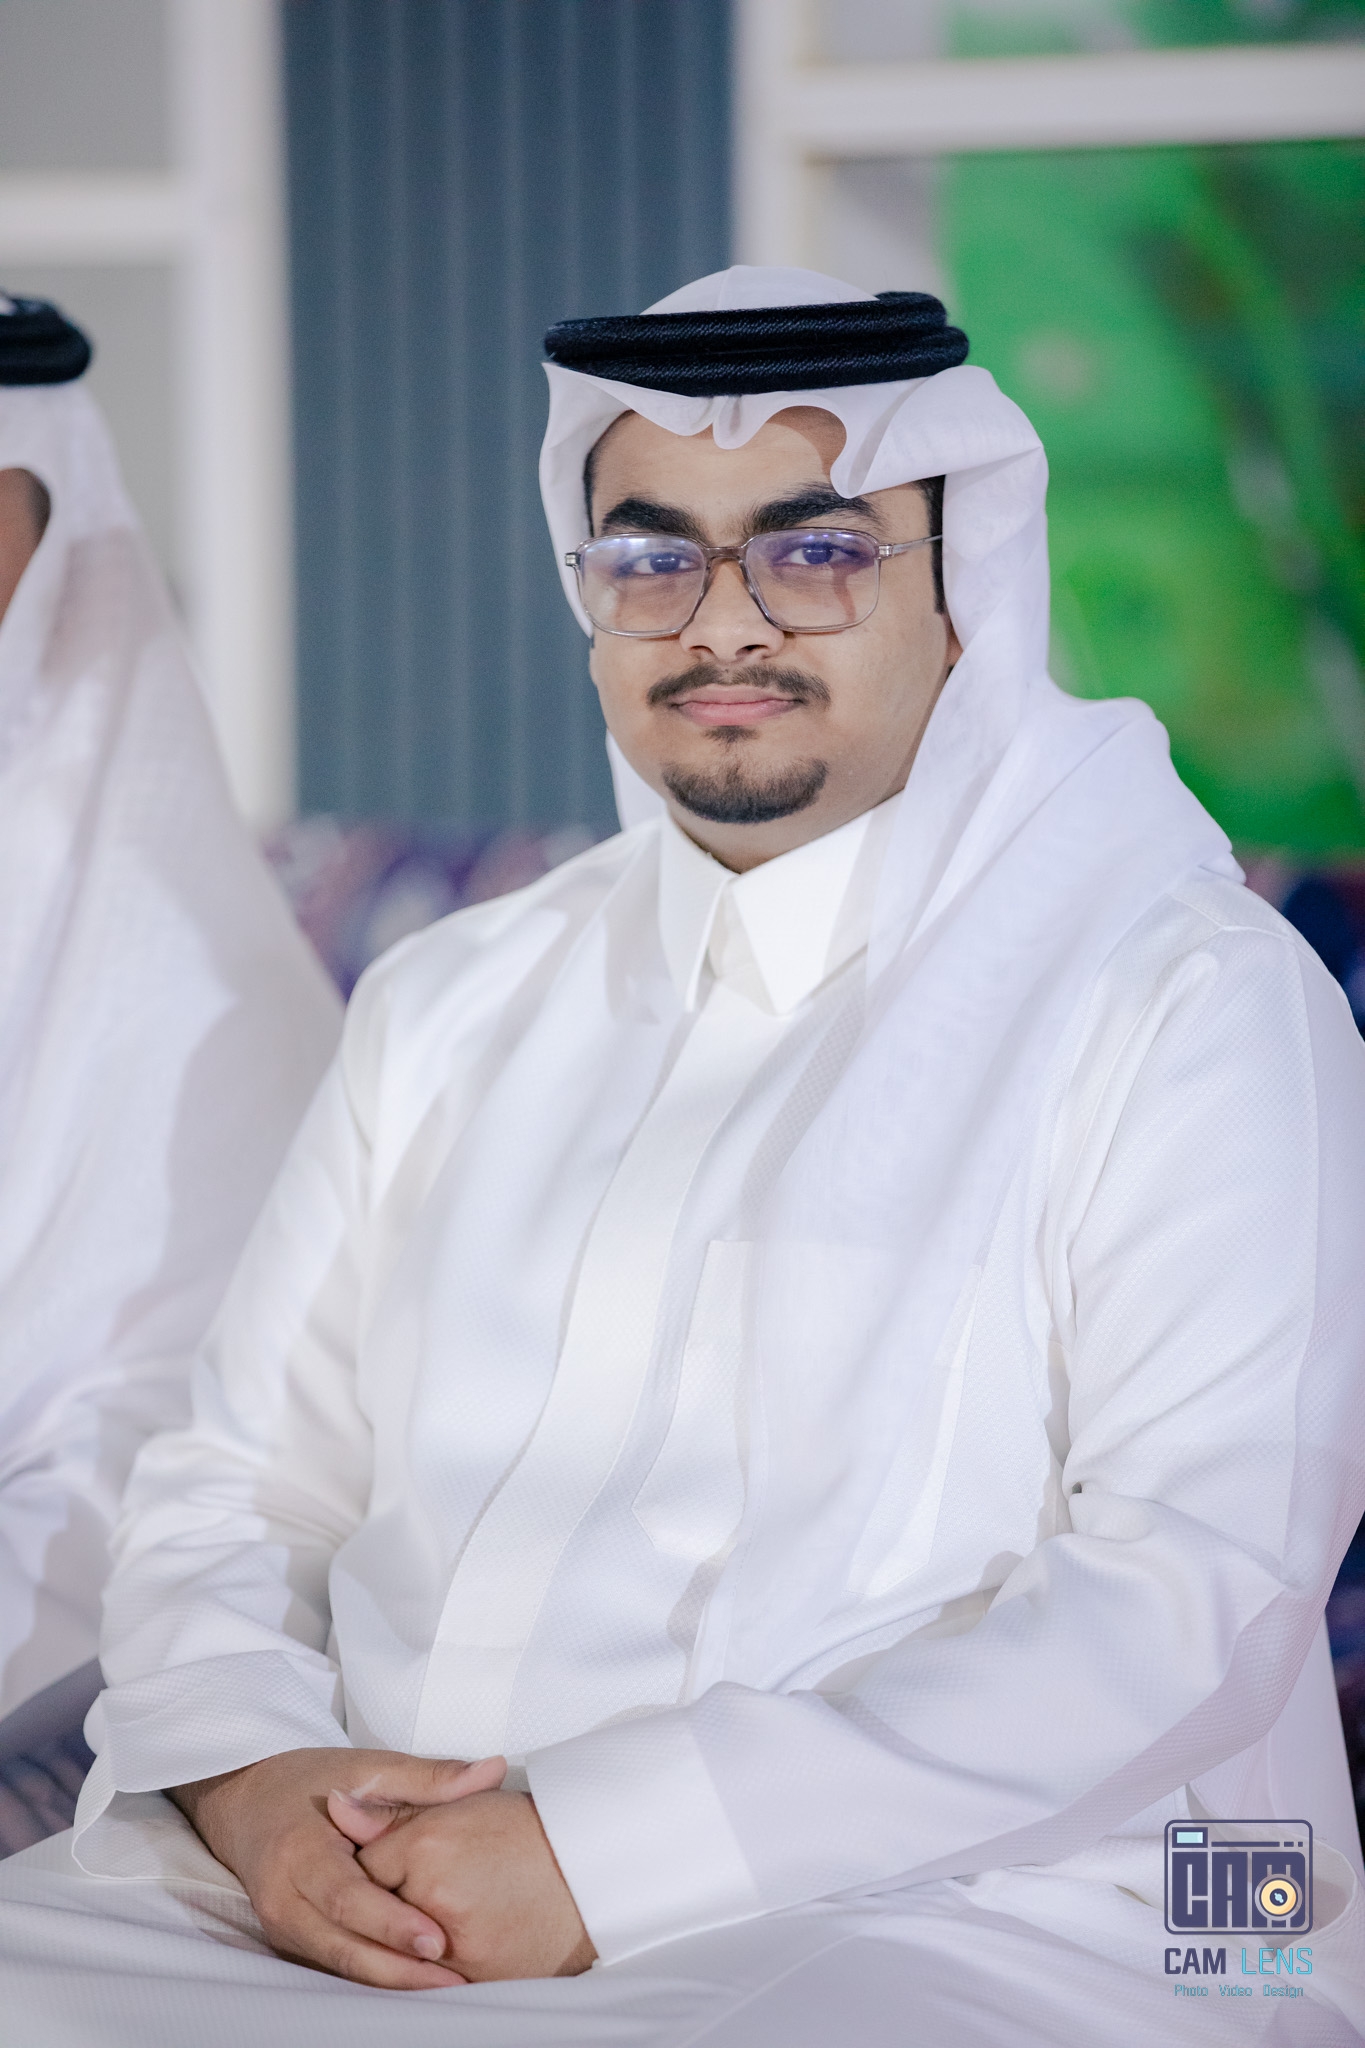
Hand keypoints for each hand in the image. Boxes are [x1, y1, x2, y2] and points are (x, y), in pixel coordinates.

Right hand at [170, 1747, 504, 1986]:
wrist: (247, 1800)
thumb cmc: (311, 1781)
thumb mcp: (368, 1767)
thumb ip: (431, 1776)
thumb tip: (492, 1770)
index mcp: (301, 1849)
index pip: (348, 1897)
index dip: (391, 1923)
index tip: (437, 1941)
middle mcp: (284, 1894)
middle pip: (342, 1944)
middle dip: (397, 1967)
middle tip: (452, 1978)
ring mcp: (281, 1923)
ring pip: (338, 1963)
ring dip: (389, 1979)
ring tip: (444, 1986)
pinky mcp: (287, 1938)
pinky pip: (332, 1963)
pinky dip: (372, 1972)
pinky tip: (411, 1977)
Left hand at [329, 1774, 595, 1981]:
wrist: (589, 1864)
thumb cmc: (522, 1829)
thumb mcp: (456, 1806)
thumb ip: (391, 1810)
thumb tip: (335, 1806)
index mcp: (428, 1847)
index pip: (369, 1867)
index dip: (379, 1865)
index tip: (393, 1862)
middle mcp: (435, 1899)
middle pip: (381, 1913)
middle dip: (389, 1905)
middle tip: (419, 1892)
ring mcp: (456, 1945)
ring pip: (402, 1953)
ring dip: (408, 1941)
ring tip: (443, 1914)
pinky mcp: (476, 1977)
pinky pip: (435, 1980)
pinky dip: (437, 1968)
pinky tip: (458, 1943)